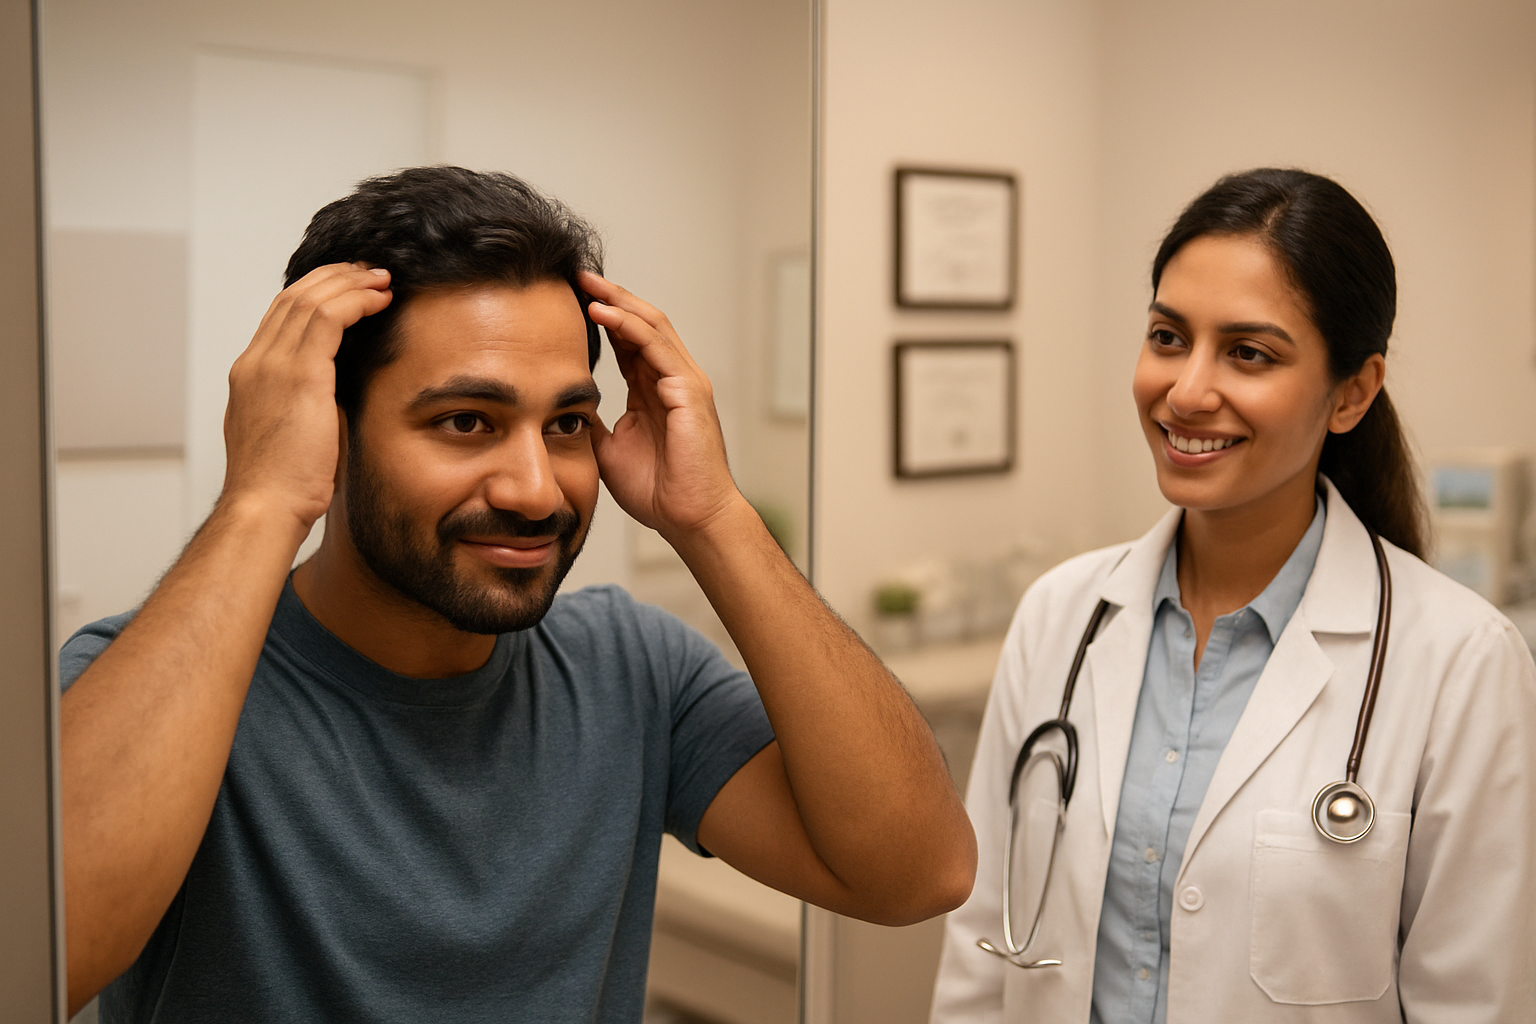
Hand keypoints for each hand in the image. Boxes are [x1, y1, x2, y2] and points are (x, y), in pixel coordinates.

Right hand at [220, 263, 391, 533]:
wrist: (265, 508)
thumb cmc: (282, 488)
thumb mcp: (293, 436)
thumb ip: (308, 408)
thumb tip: (338, 401)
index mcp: (250, 377)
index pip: (280, 318)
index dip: (316, 296)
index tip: (347, 290)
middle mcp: (255, 364)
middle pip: (292, 298)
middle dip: (333, 279)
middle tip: (367, 271)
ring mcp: (271, 366)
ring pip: (310, 300)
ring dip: (350, 284)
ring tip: (380, 279)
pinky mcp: (298, 375)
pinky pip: (328, 317)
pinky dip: (356, 301)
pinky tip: (381, 299)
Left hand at [579, 270, 742, 540]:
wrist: (688, 518)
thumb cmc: (658, 491)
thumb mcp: (608, 448)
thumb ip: (593, 422)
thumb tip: (562, 407)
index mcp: (654, 390)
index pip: (627, 340)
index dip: (601, 317)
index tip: (568, 300)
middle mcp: (672, 379)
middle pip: (641, 322)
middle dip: (609, 296)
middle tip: (575, 276)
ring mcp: (684, 382)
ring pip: (651, 325)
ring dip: (617, 301)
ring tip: (585, 283)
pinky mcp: (690, 391)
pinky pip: (658, 347)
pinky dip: (629, 326)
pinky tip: (603, 312)